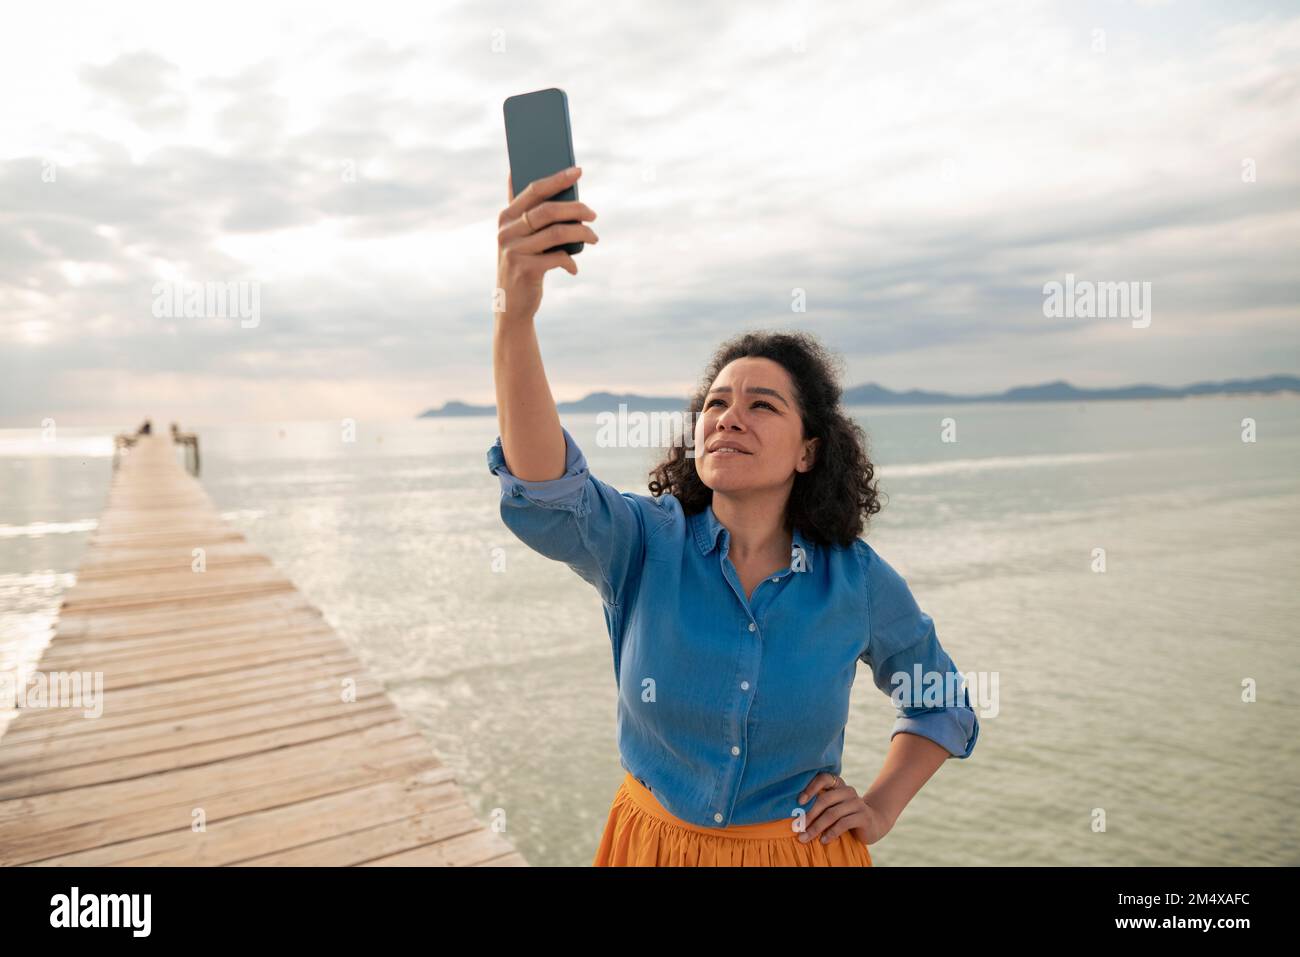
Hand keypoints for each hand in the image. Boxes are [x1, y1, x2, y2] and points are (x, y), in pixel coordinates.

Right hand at [496, 167, 598, 322]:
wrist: (511, 305)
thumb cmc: (523, 264)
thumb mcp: (519, 237)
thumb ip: (525, 212)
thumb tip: (534, 178)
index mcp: (506, 217)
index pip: (534, 190)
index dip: (557, 178)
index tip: (578, 171)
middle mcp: (506, 231)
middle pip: (548, 211)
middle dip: (576, 209)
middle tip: (594, 214)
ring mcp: (514, 250)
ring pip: (557, 233)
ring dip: (581, 233)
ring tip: (594, 238)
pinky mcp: (525, 270)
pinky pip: (558, 258)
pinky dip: (570, 261)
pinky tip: (573, 267)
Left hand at [794, 772, 894, 847]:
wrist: (873, 823)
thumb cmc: (845, 815)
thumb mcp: (833, 807)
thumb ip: (819, 805)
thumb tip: (794, 815)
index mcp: (838, 785)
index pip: (823, 778)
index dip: (810, 787)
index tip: (799, 801)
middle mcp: (848, 791)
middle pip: (825, 799)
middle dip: (809, 814)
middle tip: (797, 827)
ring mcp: (857, 803)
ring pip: (832, 814)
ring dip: (816, 827)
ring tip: (805, 837)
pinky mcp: (863, 816)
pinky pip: (843, 824)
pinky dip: (831, 833)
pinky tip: (823, 840)